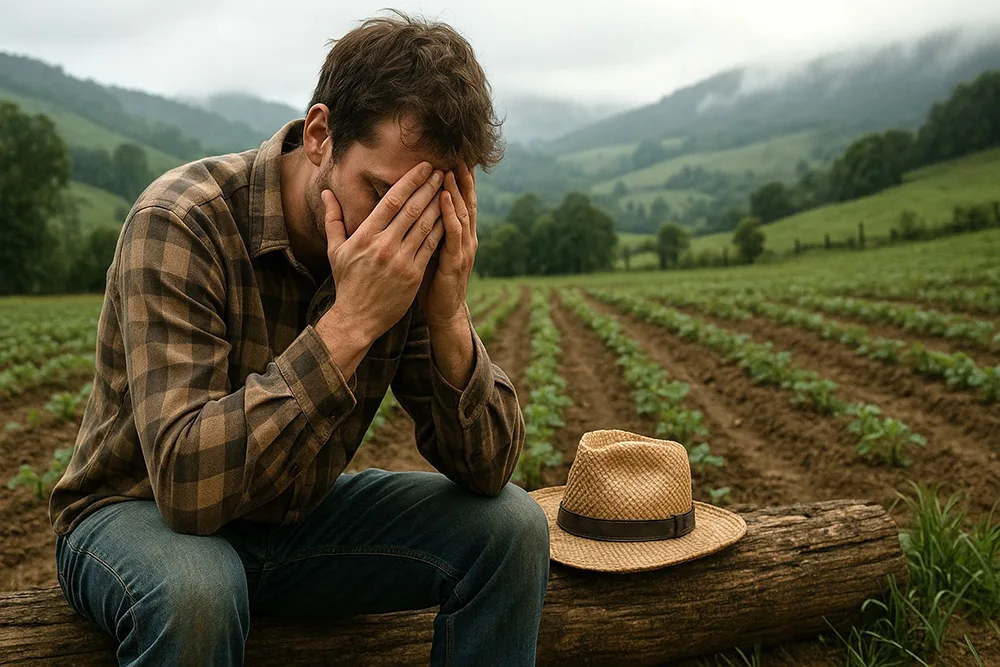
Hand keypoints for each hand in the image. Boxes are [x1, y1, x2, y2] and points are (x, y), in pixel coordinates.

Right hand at [321, 161, 445, 344]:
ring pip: (425, 226)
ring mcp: (401, 260)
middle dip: (429, 187)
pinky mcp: (414, 274)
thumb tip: (327, 193)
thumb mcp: (335, 250)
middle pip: (412, 209)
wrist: (357, 318)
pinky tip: (450, 217)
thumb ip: (333, 219)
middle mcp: (385, 245)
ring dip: (439, 205)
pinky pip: (431, 246)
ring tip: (449, 188)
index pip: (392, 200)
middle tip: (442, 171)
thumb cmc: (346, 282)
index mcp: (366, 235)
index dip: (410, 181)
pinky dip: (441, 229)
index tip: (424, 167)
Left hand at [418, 161, 477, 329]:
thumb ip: (425, 228)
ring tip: (449, 168)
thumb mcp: (429, 250)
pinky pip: (454, 232)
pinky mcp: (456, 260)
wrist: (444, 311)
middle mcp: (466, 237)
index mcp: (459, 234)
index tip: (452, 157)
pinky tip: (443, 198)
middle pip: (466, 201)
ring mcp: (463, 248)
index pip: (459, 200)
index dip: (458, 180)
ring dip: (455, 190)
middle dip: (462, 178)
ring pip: (461, 212)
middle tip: (457, 154)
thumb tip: (410, 208)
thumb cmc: (432, 281)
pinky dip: (449, 213)